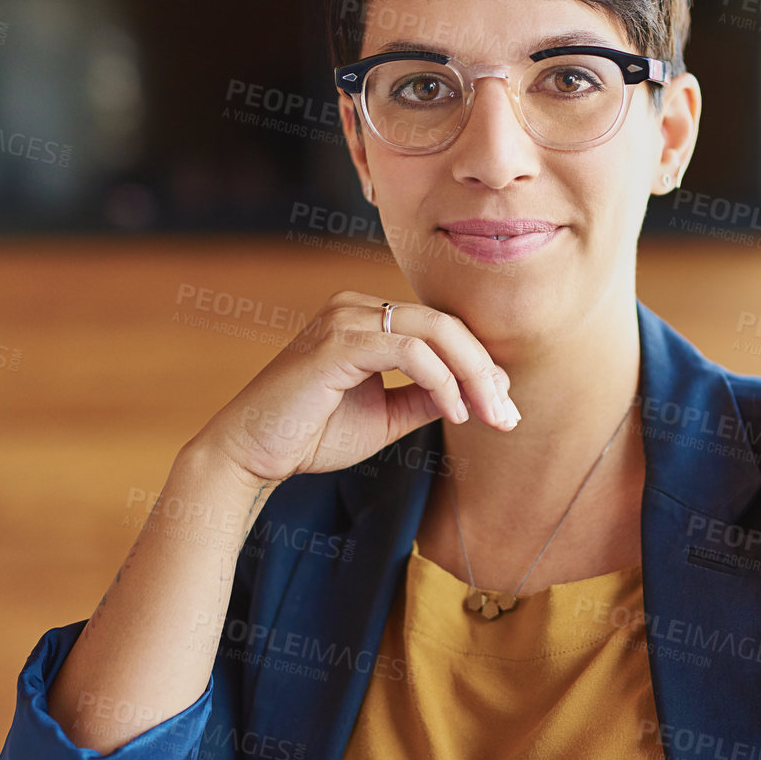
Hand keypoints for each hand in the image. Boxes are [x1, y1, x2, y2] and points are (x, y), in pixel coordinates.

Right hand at [192, 289, 521, 488]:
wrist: (252, 452)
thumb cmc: (310, 433)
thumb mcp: (386, 416)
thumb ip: (426, 398)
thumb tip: (475, 394)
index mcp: (368, 319)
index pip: (441, 328)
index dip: (481, 365)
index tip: (505, 407)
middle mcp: (357, 307)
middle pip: (446, 324)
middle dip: (486, 371)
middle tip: (509, 415)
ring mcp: (346, 318)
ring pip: (435, 331)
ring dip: (472, 377)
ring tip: (488, 417)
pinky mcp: (338, 342)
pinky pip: (411, 351)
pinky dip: (441, 381)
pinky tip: (454, 413)